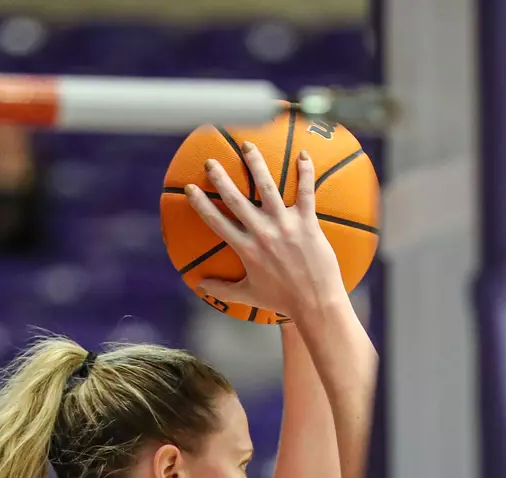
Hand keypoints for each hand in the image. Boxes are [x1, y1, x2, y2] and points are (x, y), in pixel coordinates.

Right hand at [185, 142, 346, 320]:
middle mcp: (262, 233)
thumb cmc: (282, 301)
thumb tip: (200, 286)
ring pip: (268, 186)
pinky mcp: (307, 223)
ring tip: (248, 146)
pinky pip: (306, 191)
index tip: (190, 189)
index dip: (201, 204)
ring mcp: (285, 225)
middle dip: (221, 178)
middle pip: (236, 199)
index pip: (217, 222)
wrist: (315, 304)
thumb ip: (223, 289)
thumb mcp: (249, 295)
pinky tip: (302, 154)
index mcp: (246, 249)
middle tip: (211, 161)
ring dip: (256, 163)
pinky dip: (305, 171)